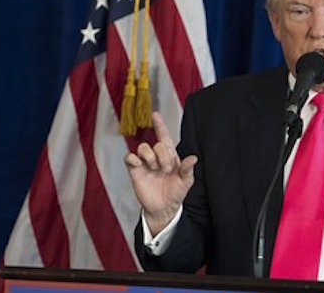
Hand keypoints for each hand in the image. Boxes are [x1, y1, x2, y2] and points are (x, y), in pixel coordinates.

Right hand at [124, 112, 196, 235]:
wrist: (163, 208)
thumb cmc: (176, 193)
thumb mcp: (186, 182)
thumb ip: (188, 169)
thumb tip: (194, 158)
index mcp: (170, 156)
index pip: (164, 137)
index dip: (160, 125)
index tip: (155, 114)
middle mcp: (157, 157)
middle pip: (156, 144)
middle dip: (163, 155)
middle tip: (165, 168)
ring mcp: (145, 163)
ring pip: (143, 147)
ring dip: (150, 156)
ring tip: (155, 169)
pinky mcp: (135, 171)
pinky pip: (129, 157)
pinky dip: (133, 158)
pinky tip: (140, 165)